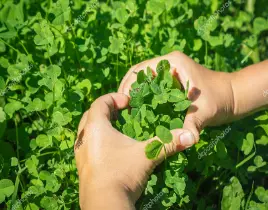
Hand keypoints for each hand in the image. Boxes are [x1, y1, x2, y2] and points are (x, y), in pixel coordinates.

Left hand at [74, 93, 188, 208]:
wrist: (104, 205)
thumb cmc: (122, 174)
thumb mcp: (147, 156)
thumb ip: (168, 143)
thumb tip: (192, 136)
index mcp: (96, 128)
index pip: (100, 102)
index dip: (115, 98)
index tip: (129, 102)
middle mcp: (84, 138)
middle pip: (91, 114)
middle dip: (107, 110)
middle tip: (122, 113)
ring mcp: (81, 153)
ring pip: (87, 131)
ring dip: (100, 125)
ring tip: (117, 129)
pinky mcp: (82, 166)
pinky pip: (87, 145)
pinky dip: (97, 141)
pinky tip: (111, 149)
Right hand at [119, 51, 234, 142]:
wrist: (234, 96)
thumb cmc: (221, 98)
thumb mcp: (205, 111)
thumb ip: (193, 123)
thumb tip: (187, 140)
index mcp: (172, 63)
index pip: (141, 70)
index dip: (128, 85)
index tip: (122, 102)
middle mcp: (168, 65)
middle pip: (138, 74)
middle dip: (128, 89)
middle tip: (120, 109)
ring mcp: (169, 73)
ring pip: (144, 81)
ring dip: (134, 93)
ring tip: (126, 111)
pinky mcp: (172, 83)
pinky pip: (152, 88)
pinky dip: (144, 97)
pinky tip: (140, 111)